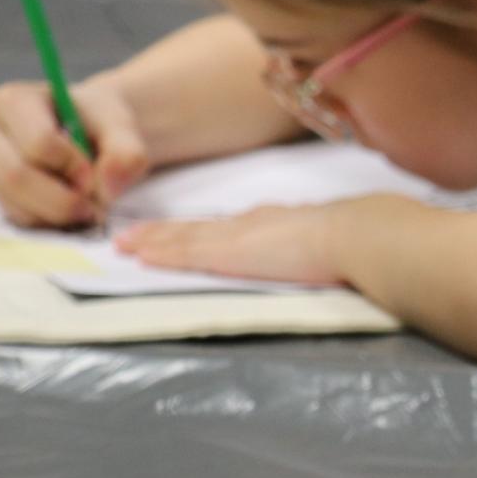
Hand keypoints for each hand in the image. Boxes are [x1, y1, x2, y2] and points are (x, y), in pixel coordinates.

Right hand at [0, 78, 151, 226]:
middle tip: (95, 202)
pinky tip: (71, 208)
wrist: (92, 134)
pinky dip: (51, 222)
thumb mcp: (122, 127)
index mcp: (13, 101)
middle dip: (63, 198)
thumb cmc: (100, 124)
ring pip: (15, 203)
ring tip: (88, 204)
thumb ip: (126, 152)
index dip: (72, 165)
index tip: (95, 172)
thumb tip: (107, 189)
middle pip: (17, 176)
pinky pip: (18, 218)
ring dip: (59, 214)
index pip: (37, 142)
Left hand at [115, 201, 352, 284]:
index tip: (180, 233)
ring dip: (151, 240)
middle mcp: (248, 224)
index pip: (226, 227)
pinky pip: (183, 252)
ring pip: (182, 237)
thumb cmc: (352, 242)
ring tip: (124, 244)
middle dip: (164, 232)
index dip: (199, 230)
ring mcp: (235, 237)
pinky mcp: (227, 253)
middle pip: (197, 228)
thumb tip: (322, 254)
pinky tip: (139, 255)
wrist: (350, 235)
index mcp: (273, 222)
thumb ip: (315, 246)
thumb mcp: (327, 241)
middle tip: (133, 235)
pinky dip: (159, 253)